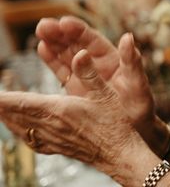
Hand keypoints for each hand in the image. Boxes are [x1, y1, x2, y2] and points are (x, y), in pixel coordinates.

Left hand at [0, 50, 155, 181]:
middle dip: (2, 107)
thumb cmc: (115, 124)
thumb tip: (80, 52)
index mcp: (60, 110)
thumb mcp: (106, 93)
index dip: (5, 98)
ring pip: (21, 128)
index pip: (24, 102)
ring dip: (7, 118)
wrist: (120, 154)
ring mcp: (53, 139)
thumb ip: (90, 73)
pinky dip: (19, 132)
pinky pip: (31, 140)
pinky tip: (18, 130)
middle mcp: (52, 126)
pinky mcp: (57, 148)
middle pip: (17, 116)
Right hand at [36, 17, 166, 154]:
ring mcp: (85, 75)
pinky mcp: (77, 88)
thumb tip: (128, 37)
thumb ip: (132, 61)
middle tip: (43, 25)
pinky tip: (42, 48)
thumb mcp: (138, 83)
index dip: (78, 30)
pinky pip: (63, 70)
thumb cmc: (140, 106)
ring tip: (40, 32)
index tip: (64, 22)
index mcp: (112, 59)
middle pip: (76, 43)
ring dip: (54, 42)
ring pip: (67, 54)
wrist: (135, 130)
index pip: (92, 40)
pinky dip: (53, 59)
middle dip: (61, 33)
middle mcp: (97, 63)